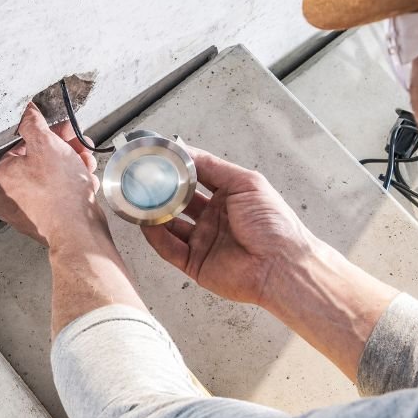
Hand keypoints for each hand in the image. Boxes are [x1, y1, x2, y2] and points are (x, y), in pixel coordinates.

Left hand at [0, 104, 110, 249]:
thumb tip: (27, 110)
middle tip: (79, 146)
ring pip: (49, 180)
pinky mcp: (42, 222)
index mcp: (1, 176)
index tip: (64, 132)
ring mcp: (24, 212)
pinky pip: (55, 197)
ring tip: (87, 164)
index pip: (22, 145)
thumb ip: (34, 124)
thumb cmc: (60, 191)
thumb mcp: (47, 145)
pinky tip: (86, 182)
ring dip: (71, 167)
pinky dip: (70, 187)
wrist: (78, 231)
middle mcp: (8, 197)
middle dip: (64, 151)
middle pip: (37, 163)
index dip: (48, 135)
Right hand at [141, 149, 321, 307]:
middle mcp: (214, 218)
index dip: (178, 168)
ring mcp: (203, 241)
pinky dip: (156, 236)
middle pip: (179, 201)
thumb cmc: (273, 224)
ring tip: (137, 199)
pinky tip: (146, 223)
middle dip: (161, 190)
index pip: (196, 177)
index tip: (158, 157)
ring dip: (154, 213)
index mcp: (228, 196)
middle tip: (142, 178)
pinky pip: (169, 248)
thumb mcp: (245, 183)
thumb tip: (186, 152)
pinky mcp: (195, 263)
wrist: (280, 265)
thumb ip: (213, 167)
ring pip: (170, 224)